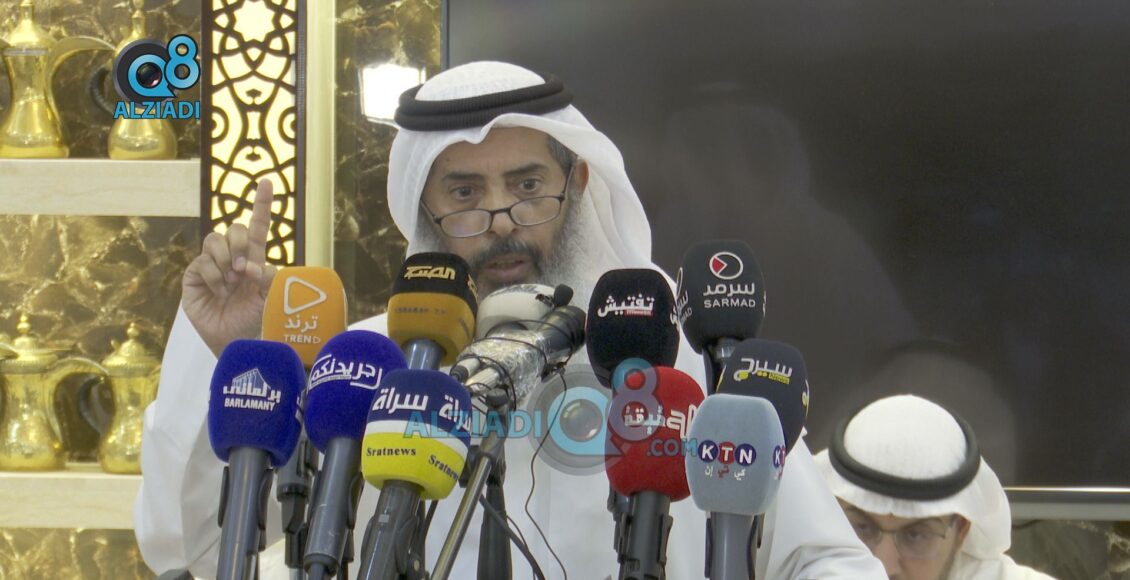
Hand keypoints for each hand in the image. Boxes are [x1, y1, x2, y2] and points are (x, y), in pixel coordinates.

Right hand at [182, 179, 277, 356]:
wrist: (233, 340)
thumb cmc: (253, 320)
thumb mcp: (269, 300)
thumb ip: (269, 279)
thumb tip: (255, 266)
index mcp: (254, 259)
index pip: (258, 227)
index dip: (262, 204)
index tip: (268, 182)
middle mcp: (233, 257)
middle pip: (235, 229)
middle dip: (240, 243)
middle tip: (243, 270)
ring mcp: (212, 265)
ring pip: (215, 239)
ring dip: (225, 259)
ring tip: (230, 282)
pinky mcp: (194, 275)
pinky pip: (202, 261)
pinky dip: (213, 275)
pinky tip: (218, 290)